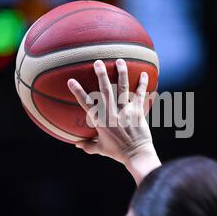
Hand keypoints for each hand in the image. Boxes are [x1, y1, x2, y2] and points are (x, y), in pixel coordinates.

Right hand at [67, 59, 160, 183]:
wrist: (136, 155)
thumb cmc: (117, 153)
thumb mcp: (100, 149)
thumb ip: (88, 145)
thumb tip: (76, 145)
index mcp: (100, 122)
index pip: (87, 104)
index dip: (78, 92)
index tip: (71, 81)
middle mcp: (112, 114)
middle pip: (105, 91)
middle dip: (101, 75)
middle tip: (98, 62)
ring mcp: (126, 111)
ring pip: (122, 89)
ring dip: (121, 74)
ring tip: (119, 61)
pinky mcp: (138, 112)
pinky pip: (140, 95)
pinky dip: (142, 84)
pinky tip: (145, 73)